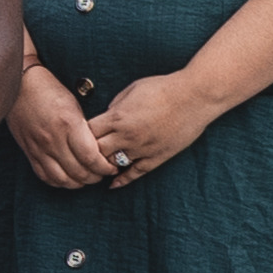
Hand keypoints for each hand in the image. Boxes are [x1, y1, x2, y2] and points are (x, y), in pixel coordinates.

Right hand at [7, 63, 119, 191]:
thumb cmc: (50, 90)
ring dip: (78, 183)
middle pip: (79, 172)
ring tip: (86, 177)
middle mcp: (53, 139)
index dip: (105, 168)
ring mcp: (39, 147)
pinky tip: (67, 178)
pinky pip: (44, 176)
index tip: (111, 167)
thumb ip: (85, 130)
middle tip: (102, 173)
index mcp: (68, 124)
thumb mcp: (74, 105)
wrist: (19, 84)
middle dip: (95, 177)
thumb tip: (99, 151)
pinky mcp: (29, 151)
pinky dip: (59, 182)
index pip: (91, 158)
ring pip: (62, 179)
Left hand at [90, 74, 214, 179]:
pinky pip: (135, 174)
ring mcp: (142, 149)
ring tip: (97, 167)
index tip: (78, 135)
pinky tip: (113, 184)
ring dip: (104, 166)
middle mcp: (127, 136)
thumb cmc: (163, 88)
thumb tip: (105, 117)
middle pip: (96, 152)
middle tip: (83, 155)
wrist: (194, 97)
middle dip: (87, 153)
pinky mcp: (157, 157)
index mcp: (117, 117)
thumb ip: (115, 106)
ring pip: (113, 165)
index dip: (79, 135)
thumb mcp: (131, 90)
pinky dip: (122, 180)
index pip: (86, 133)